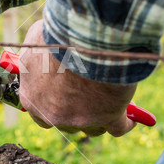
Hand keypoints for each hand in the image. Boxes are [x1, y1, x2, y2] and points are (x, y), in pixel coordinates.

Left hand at [18, 20, 136, 136]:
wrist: (84, 36)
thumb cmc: (57, 35)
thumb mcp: (36, 43)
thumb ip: (35, 58)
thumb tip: (40, 57)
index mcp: (32, 98)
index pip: (40, 114)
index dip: (54, 104)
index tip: (63, 95)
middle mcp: (53, 114)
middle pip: (67, 122)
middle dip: (77, 111)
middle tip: (88, 96)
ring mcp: (80, 119)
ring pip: (92, 127)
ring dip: (99, 116)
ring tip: (109, 100)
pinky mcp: (108, 118)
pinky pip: (118, 127)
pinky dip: (126, 121)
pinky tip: (131, 115)